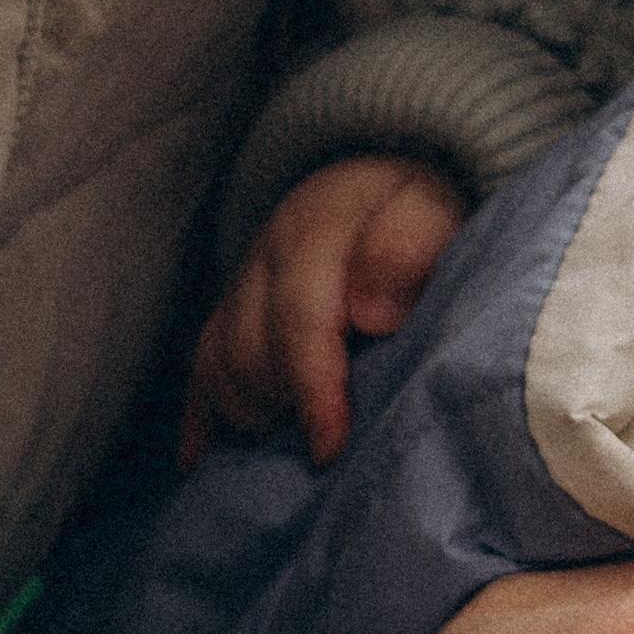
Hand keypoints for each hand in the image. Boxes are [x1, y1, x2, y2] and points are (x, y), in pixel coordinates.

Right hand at [185, 154, 468, 467]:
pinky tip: (200, 458)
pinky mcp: (232, 304)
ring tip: (293, 436)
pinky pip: (200, 363)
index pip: (299, 318)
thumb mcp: (433, 212)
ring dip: (250, 409)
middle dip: (282, 403)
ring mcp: (242, 280)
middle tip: (330, 440)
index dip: (313, 390)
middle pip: (247, 350)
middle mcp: (267, 253)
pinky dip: (201, 414)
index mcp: (317, 227)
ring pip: (216, 362)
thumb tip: (372, 313)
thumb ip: (408, 251)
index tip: (329, 447)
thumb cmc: (422, 208)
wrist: (387, 175)